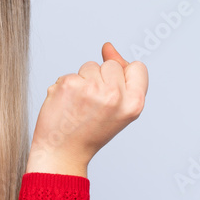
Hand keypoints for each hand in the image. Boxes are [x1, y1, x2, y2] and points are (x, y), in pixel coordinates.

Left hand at [26, 42, 147, 174]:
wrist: (62, 152)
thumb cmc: (89, 132)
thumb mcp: (118, 109)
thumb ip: (120, 79)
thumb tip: (107, 47)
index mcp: (134, 103)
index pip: (137, 67)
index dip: (123, 76)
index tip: (111, 91)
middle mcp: (115, 95)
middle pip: (111, 65)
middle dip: (100, 79)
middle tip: (92, 106)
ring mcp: (91, 89)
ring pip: (89, 66)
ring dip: (82, 81)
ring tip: (78, 106)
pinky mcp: (69, 85)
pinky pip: (70, 73)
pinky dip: (65, 87)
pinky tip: (64, 105)